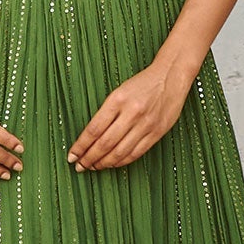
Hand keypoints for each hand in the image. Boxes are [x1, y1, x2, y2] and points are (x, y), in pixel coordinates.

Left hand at [67, 62, 190, 169]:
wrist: (171, 76)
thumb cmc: (142, 83)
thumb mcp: (119, 92)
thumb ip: (106, 113)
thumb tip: (89, 138)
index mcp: (117, 100)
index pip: (93, 129)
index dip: (80, 146)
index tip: (72, 156)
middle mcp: (131, 113)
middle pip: (105, 143)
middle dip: (89, 158)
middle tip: (80, 166)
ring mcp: (145, 124)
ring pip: (119, 152)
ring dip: (103, 163)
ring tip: (94, 167)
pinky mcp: (157, 132)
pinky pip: (135, 153)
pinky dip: (121, 161)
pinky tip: (112, 164)